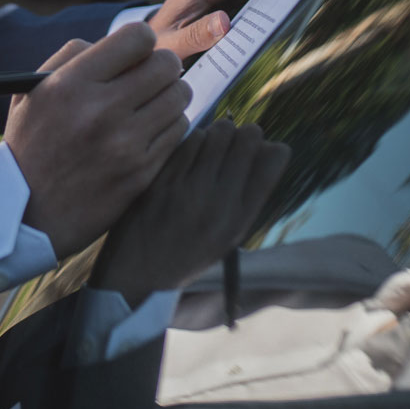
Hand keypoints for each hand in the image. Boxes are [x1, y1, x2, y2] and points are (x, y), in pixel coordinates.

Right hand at [6, 22, 190, 259]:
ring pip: (179, 96)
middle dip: (162, 65)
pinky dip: (169, 125)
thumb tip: (122, 44)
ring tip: (150, 105)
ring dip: (169, 95)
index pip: (137, 37)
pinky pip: (179, 130)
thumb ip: (74, 55)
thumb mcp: (34, 90)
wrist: (26, 214)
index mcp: (71, 84)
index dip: (142, 41)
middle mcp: (100, 111)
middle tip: (151, 77)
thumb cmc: (31, 144)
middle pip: (167, 64)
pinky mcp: (141, 172)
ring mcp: (124, 144)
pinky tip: (148, 131)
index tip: (135, 54)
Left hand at [93, 120, 290, 306]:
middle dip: (246, 134)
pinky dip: (195, 140)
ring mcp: (189, 190)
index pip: (272, 162)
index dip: (272, 149)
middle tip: (238, 138)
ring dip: (219, 133)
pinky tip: (192, 150)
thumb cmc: (188, 253)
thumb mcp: (228, 236)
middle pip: (247, 140)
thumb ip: (249, 196)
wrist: (137, 274)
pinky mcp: (162, 179)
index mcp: (240, 220)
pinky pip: (189, 142)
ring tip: (215, 144)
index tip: (264, 149)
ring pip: (218, 134)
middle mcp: (219, 204)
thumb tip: (270, 147)